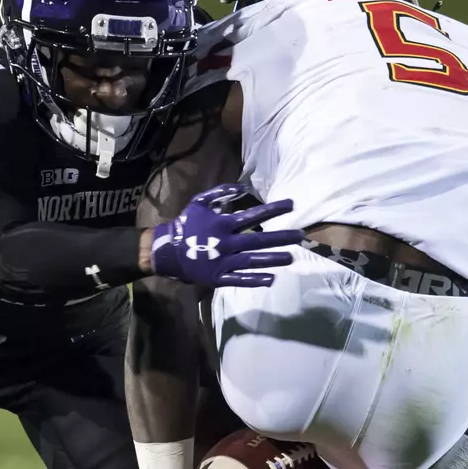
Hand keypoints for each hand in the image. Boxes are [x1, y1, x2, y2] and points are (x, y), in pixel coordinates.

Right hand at [150, 184, 302, 287]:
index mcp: (223, 224)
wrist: (167, 250)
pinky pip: (239, 280)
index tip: (292, 205)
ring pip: (253, 261)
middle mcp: (226, 243)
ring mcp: (223, 262)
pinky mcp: (218, 277)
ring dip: (273, 259)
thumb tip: (243, 188)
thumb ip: (221, 193)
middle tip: (301, 236)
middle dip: (281, 237)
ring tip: (291, 257)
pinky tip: (271, 279)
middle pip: (259, 239)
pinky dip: (255, 280)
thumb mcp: (200, 202)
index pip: (254, 215)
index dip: (273, 209)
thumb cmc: (185, 224)